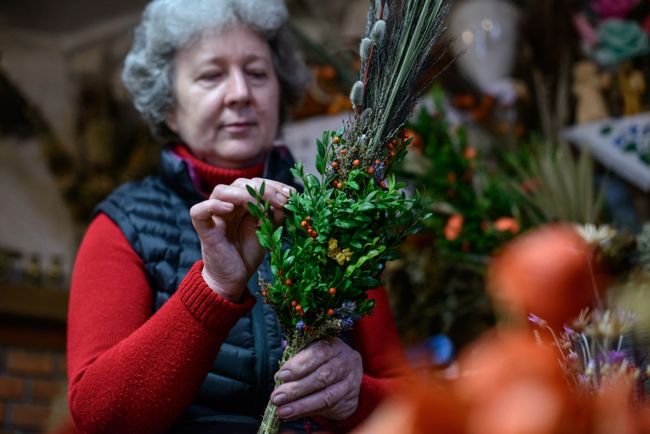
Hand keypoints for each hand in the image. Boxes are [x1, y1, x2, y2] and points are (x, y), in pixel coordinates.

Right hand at [190, 177, 293, 301]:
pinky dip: (213, 205)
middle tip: (281, 201)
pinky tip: (230, 209)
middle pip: (240, 184)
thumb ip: (275, 215)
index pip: (255, 184)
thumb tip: (286, 198)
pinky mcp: (204, 229)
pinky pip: (199, 210)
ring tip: (261, 206)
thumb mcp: (268, 231)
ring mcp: (215, 215)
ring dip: (244, 194)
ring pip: (221, 191)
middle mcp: (228, 205)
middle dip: (264, 190)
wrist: (234, 278)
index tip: (292, 194)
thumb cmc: (248, 253)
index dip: (274, 186)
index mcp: (242, 204)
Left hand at [270, 337, 362, 420]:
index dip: (299, 365)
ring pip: (326, 397)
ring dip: (301, 405)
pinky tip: (293, 415)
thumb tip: (279, 379)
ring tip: (283, 411)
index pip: (318, 353)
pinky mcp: (351, 400)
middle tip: (277, 397)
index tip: (281, 375)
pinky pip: (330, 409)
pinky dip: (309, 412)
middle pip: (322, 377)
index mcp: (334, 346)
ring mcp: (351, 383)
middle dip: (297, 388)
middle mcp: (346, 363)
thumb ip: (298, 362)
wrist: (348, 375)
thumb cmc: (322, 361)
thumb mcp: (312, 353)